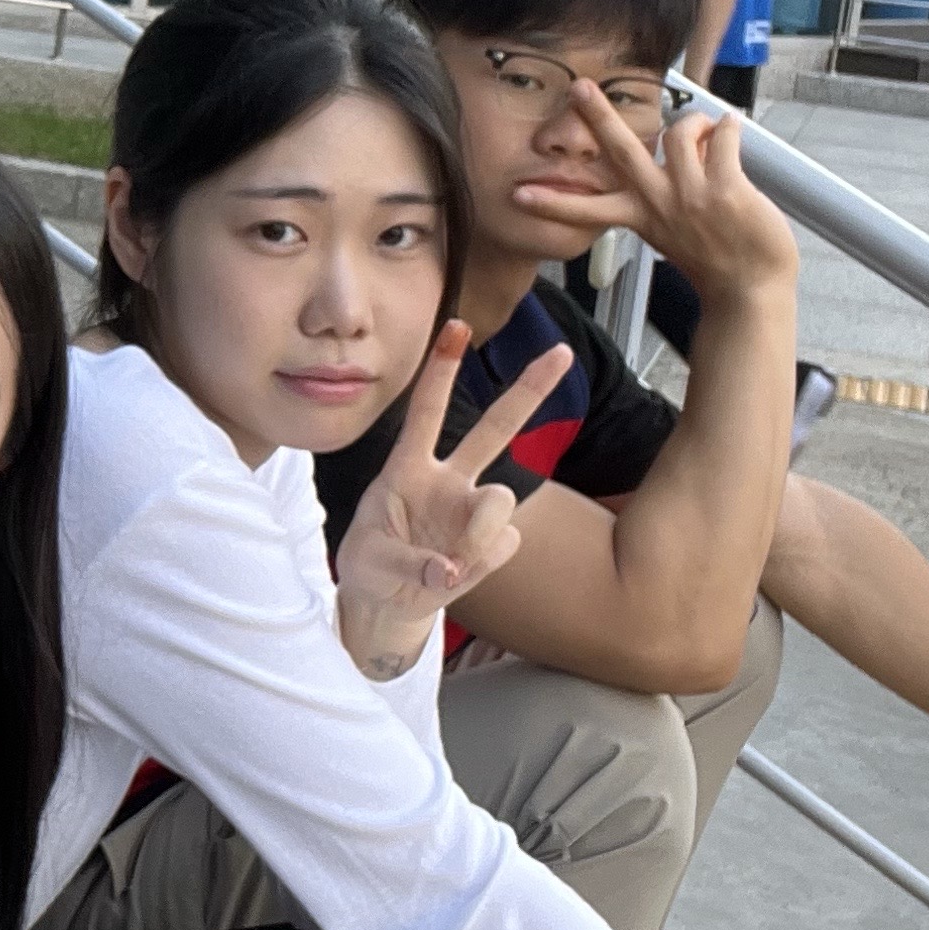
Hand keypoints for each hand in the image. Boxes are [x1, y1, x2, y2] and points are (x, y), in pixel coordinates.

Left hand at [332, 323, 572, 680]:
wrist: (386, 603)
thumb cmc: (370, 565)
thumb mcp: (367, 561)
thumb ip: (406, 562)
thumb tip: (450, 569)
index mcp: (407, 468)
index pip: (426, 410)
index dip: (441, 371)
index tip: (459, 326)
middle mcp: (447, 480)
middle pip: (495, 428)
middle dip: (529, 390)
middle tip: (561, 352)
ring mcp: (471, 511)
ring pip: (503, 497)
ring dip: (480, 530)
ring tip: (449, 561)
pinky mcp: (490, 545)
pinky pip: (502, 546)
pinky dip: (477, 566)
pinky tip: (452, 574)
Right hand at [508, 79, 801, 302]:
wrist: (750, 291)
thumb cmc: (716, 264)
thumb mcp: (670, 236)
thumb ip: (660, 201)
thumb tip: (673, 158)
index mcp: (640, 218)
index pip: (585, 208)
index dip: (550, 201)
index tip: (518, 195)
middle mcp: (658, 202)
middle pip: (621, 150)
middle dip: (597, 116)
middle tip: (580, 88)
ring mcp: (691, 193)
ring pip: (680, 131)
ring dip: (695, 122)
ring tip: (706, 129)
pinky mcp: (725, 187)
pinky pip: (722, 136)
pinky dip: (727, 127)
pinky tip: (731, 128)